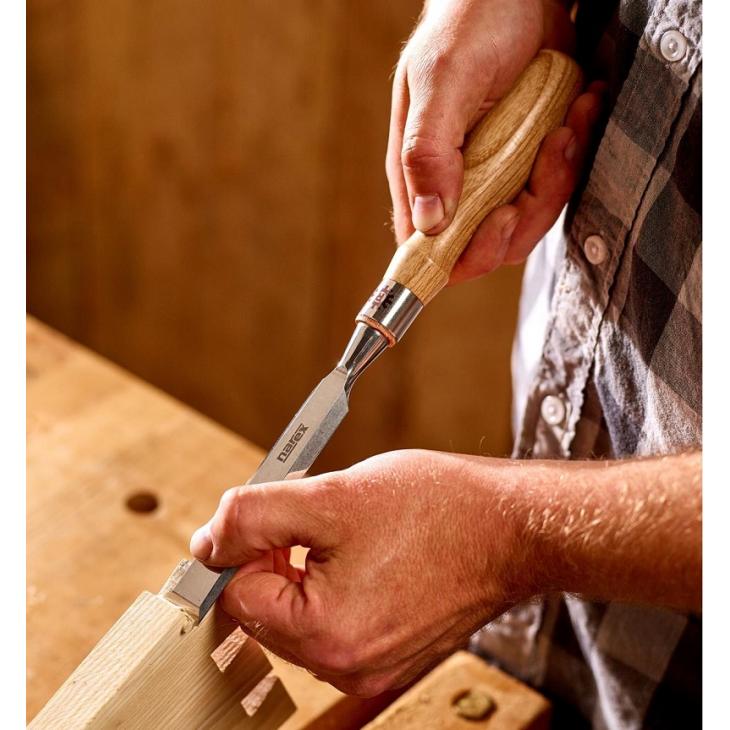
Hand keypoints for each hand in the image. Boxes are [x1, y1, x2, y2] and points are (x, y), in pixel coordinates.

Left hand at [190, 450, 529, 695]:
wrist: (513, 526)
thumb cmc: (436, 509)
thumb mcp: (329, 497)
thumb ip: (252, 518)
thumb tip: (205, 542)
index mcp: (325, 638)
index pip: (237, 596)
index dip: (243, 545)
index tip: (272, 513)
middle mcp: (348, 668)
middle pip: (268, 608)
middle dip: (277, 554)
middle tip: (317, 513)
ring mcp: (374, 665)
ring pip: (301, 610)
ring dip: (308, 564)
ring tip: (350, 527)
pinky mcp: (392, 651)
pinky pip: (337, 618)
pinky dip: (337, 580)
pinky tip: (369, 547)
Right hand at [387, 0, 605, 283]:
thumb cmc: (468, 23)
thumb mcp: (442, 82)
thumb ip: (428, 152)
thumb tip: (429, 223)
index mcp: (420, 174)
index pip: (428, 247)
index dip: (461, 254)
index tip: (498, 219)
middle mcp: (455, 184)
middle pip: (486, 244)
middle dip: (525, 211)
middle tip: (546, 150)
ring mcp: (494, 176)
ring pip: (525, 220)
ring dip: (556, 178)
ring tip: (567, 122)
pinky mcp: (527, 163)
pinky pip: (551, 188)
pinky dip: (570, 156)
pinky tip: (577, 110)